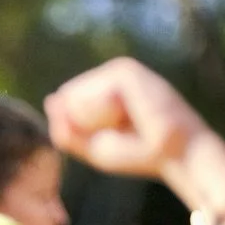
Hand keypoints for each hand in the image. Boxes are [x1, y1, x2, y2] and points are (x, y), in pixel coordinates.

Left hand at [44, 57, 203, 179]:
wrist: (173, 154)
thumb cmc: (136, 154)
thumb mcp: (90, 147)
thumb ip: (65, 129)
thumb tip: (51, 99)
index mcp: (100, 89)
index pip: (63, 105)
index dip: (76, 130)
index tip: (109, 137)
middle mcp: (108, 75)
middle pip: (65, 99)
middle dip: (84, 125)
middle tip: (120, 131)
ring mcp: (118, 70)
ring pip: (75, 98)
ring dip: (96, 121)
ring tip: (127, 122)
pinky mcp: (126, 71)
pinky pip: (91, 97)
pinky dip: (106, 115)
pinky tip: (131, 114)